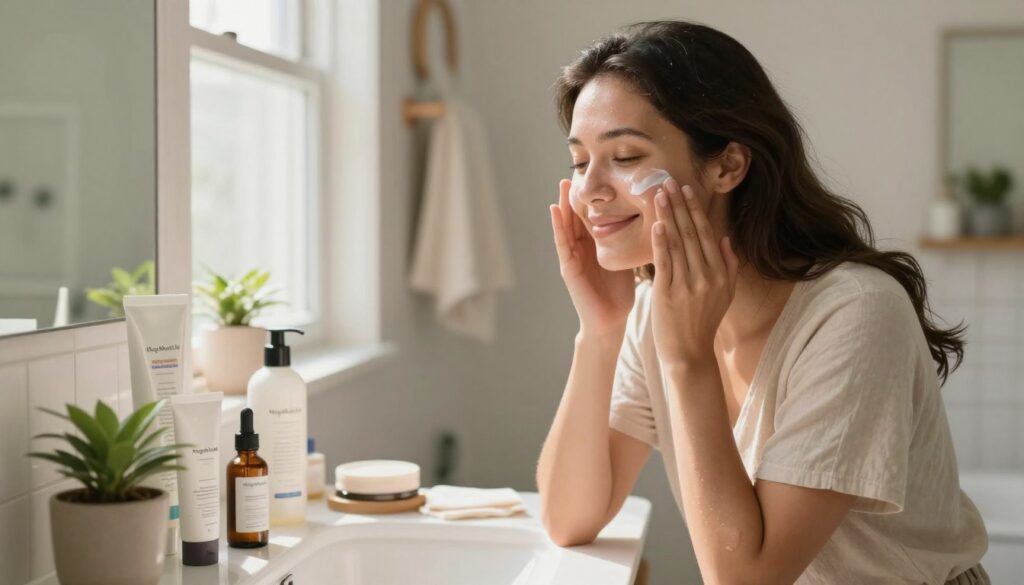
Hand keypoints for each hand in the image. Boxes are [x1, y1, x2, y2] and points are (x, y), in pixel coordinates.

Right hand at [550, 179, 635, 336]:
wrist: (610, 321)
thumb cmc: (619, 293)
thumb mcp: (625, 260)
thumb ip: (629, 241)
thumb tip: (653, 220)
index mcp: (596, 246)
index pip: (593, 216)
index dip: (593, 197)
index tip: (597, 176)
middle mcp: (582, 248)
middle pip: (577, 216)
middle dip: (576, 196)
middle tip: (575, 171)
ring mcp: (573, 257)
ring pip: (567, 225)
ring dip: (563, 205)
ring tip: (563, 184)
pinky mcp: (568, 267)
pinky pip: (561, 243)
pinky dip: (557, 226)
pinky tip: (555, 210)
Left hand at [649, 178, 738, 364]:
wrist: (689, 354)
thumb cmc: (703, 323)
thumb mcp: (724, 294)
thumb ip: (729, 266)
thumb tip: (724, 238)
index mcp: (720, 273)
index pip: (706, 233)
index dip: (695, 209)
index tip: (687, 189)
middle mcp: (707, 276)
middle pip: (691, 233)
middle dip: (680, 205)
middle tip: (669, 181)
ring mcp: (688, 285)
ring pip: (677, 243)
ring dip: (668, 216)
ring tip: (659, 194)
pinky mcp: (669, 294)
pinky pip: (665, 262)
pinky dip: (661, 242)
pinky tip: (657, 224)